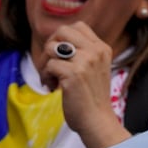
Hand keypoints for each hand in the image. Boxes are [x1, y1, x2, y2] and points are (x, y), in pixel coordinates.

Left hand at [40, 23, 124, 147]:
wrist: (97, 120)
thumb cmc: (91, 97)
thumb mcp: (95, 68)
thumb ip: (83, 52)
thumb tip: (56, 41)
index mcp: (102, 48)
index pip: (77, 26)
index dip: (62, 38)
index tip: (59, 55)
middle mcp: (95, 51)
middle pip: (62, 31)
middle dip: (50, 46)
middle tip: (50, 64)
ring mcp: (85, 61)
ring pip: (52, 47)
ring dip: (45, 63)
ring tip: (51, 78)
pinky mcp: (74, 74)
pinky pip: (49, 65)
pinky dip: (46, 77)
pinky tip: (53, 88)